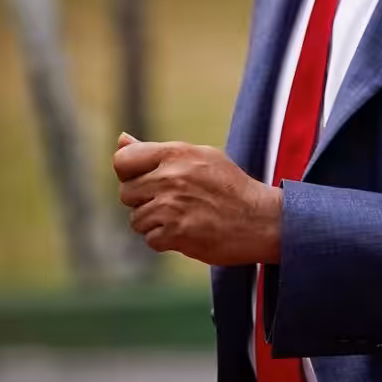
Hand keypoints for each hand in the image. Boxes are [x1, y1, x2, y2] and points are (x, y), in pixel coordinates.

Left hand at [113, 132, 283, 264]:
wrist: (261, 220)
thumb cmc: (229, 187)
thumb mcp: (199, 157)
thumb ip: (157, 151)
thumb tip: (121, 140)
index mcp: (177, 153)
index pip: (123, 161)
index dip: (129, 174)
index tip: (146, 181)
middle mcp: (171, 177)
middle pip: (127, 193)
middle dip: (144, 201)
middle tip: (174, 202)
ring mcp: (172, 206)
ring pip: (137, 220)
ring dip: (155, 223)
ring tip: (184, 217)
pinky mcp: (176, 233)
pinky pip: (151, 239)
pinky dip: (166, 240)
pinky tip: (188, 232)